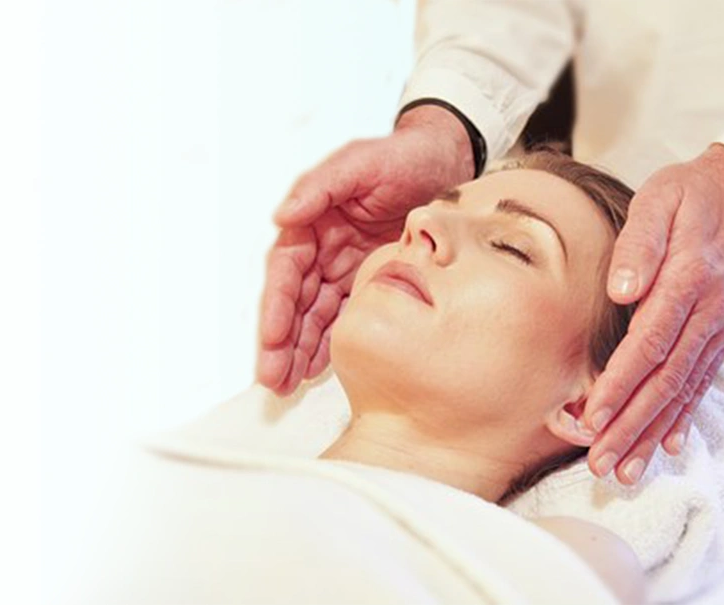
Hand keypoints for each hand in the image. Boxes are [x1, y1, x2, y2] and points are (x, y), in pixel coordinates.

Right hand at [256, 105, 472, 395]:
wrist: (450, 161)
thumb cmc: (402, 156)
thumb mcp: (360, 162)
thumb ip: (320, 186)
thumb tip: (283, 215)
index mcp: (313, 221)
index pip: (286, 269)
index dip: (277, 305)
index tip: (273, 337)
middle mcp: (322, 248)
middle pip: (294, 301)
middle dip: (280, 341)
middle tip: (273, 378)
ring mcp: (344, 267)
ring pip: (314, 316)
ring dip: (298, 350)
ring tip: (287, 385)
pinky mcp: (370, 282)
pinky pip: (344, 317)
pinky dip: (329, 344)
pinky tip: (316, 370)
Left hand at [583, 143, 723, 482]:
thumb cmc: (693, 193)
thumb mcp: (660, 198)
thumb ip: (638, 242)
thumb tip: (621, 289)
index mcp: (689, 279)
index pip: (650, 341)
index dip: (621, 383)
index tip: (594, 416)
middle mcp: (710, 312)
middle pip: (666, 378)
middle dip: (631, 425)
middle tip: (602, 463)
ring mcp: (721, 327)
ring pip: (683, 390)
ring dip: (652, 433)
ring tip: (626, 470)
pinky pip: (703, 382)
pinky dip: (684, 417)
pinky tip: (668, 447)